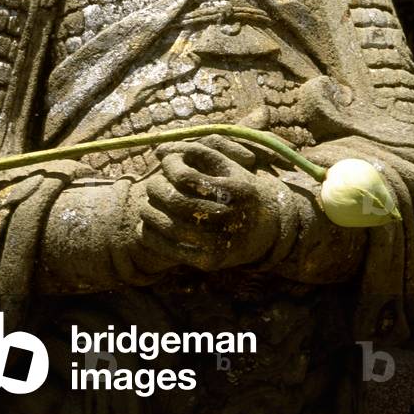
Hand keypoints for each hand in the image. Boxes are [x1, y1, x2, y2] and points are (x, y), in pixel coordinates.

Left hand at [130, 135, 280, 272]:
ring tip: (147, 203)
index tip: (165, 162)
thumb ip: (198, 152)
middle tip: (152, 184)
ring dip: (150, 212)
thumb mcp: (228, 166)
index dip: (170, 167)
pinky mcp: (209, 262)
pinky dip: (152, 237)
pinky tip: (147, 226)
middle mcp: (229, 218)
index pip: (186, 178)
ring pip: (170, 226)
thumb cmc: (240, 189)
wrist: (267, 230)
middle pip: (176, 202)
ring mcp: (219, 243)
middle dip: (156, 189)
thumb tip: (160, 151)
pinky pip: (171, 250)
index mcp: (233, 191)